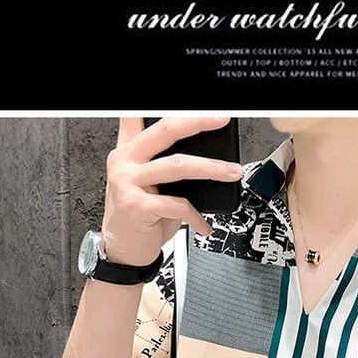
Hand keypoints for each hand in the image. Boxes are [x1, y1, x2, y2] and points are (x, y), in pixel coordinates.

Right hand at [100, 117, 244, 265]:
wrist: (125, 253)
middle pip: (166, 131)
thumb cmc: (142, 220)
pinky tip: (204, 226)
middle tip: (221, 120)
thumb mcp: (152, 187)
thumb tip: (209, 157)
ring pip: (178, 166)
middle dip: (198, 122)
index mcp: (128, 151)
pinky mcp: (136, 205)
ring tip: (233, 172)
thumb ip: (168, 166)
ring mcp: (128, 181)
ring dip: (211, 168)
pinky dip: (197, 216)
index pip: (137, 117)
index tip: (188, 103)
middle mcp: (125, 161)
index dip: (156, 105)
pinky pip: (178, 204)